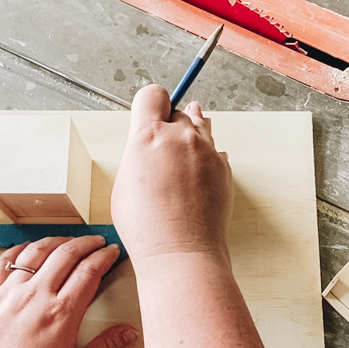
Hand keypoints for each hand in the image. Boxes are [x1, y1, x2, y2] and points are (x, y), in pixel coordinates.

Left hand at [0, 236, 137, 347]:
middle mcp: (36, 295)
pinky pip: (7, 259)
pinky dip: (22, 248)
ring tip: (70, 240)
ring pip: (39, 250)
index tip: (112, 252)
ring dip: (59, 240)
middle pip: (67, 253)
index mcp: (61, 314)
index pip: (89, 271)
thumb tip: (129, 333)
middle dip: (87, 242)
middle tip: (98, 241)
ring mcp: (12, 290)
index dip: (105, 257)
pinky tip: (31, 248)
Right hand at [111, 84, 233, 263]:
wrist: (180, 252)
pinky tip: (194, 177)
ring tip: (181, 156)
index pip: (152, 94)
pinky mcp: (224, 168)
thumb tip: (149, 143)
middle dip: (169, 125)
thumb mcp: (124, 182)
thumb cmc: (146, 226)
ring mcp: (207, 151)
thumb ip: (138, 152)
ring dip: (189, 137)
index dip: (149, 103)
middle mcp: (181, 136)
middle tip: (161, 148)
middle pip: (178, 111)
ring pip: (200, 127)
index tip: (149, 114)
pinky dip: (204, 158)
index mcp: (149, 135)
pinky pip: (214, 151)